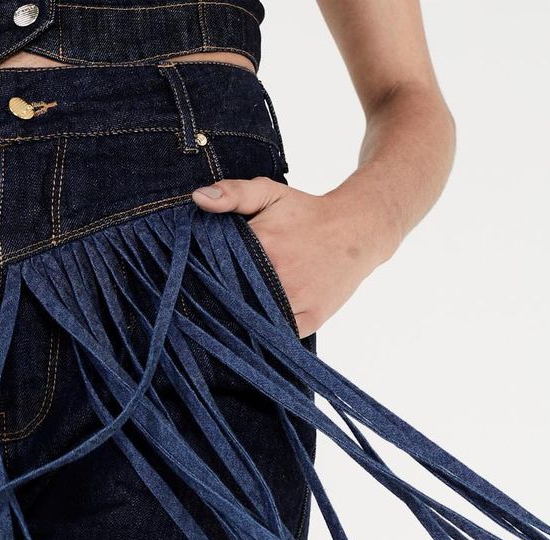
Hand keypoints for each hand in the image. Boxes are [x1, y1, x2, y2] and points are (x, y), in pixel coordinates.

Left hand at [192, 177, 394, 336]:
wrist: (358, 229)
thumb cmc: (306, 213)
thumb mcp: (271, 193)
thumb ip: (234, 193)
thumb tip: (198, 199)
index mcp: (261, 243)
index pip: (215, 269)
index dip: (201, 277)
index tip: (191, 283)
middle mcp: (277, 274)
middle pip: (230, 299)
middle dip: (215, 302)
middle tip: (203, 306)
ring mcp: (295, 299)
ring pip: (252, 322)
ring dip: (237, 323)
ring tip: (224, 320)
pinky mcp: (310, 320)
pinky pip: (276, 336)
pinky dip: (264, 335)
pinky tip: (253, 329)